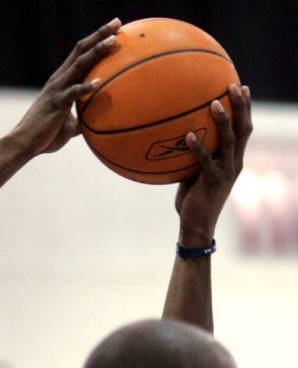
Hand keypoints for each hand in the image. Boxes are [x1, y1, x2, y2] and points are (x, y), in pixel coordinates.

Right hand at [9, 18, 119, 156]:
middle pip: (81, 50)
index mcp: (62, 80)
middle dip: (100, 34)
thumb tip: (96, 126)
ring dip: (96, 52)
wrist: (24, 143)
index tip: (114, 28)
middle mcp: (60, 79)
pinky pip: (73, 93)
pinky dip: (85, 87)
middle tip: (117, 23)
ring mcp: (58, 89)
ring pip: (79, 64)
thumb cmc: (45, 136)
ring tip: (113, 42)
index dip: (96, 39)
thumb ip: (81, 121)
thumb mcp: (68, 127)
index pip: (81, 53)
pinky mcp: (56, 103)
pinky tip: (98, 82)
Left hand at [175, 84, 252, 245]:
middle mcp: (234, 163)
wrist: (196, 226)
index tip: (241, 86)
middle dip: (240, 106)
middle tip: (233, 85)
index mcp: (233, 159)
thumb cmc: (193, 199)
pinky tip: (188, 135)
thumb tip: (177, 137)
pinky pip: (205, 161)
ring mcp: (225, 172)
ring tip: (213, 103)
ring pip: (229, 141)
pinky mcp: (212, 182)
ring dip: (223, 121)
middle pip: (243, 129)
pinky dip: (198, 147)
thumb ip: (193, 156)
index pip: (244, 129)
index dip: (245, 108)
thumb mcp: (194, 174)